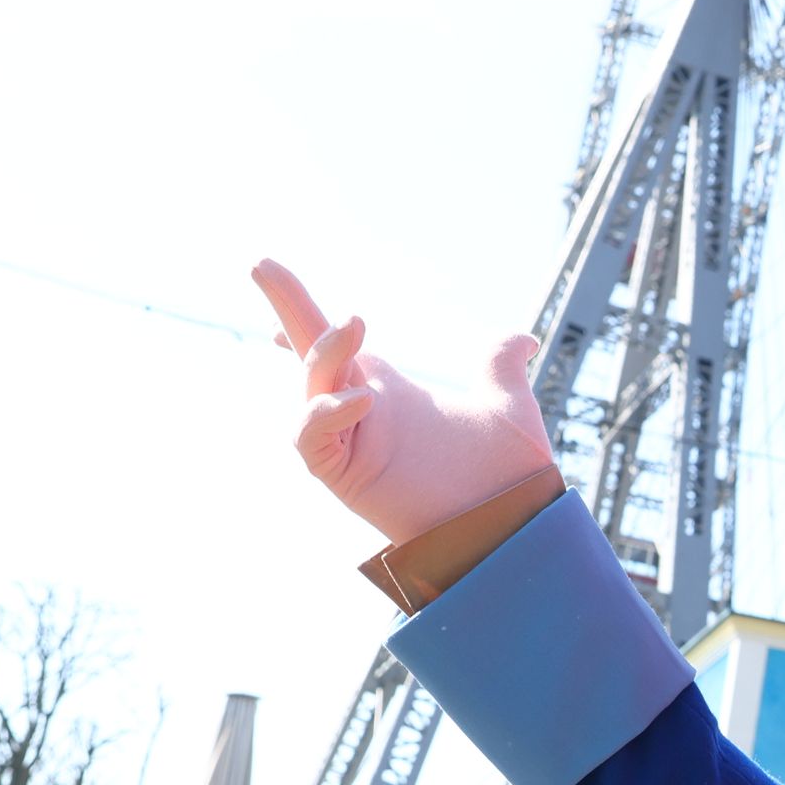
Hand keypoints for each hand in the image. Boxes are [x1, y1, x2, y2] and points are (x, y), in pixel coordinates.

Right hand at [255, 260, 556, 543]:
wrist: (513, 522)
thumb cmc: (507, 475)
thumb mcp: (506, 405)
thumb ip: (500, 366)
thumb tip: (524, 339)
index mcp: (392, 393)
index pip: (340, 348)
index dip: (312, 318)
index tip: (273, 280)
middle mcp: (362, 412)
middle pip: (311, 353)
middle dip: (286, 306)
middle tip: (260, 262)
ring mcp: (351, 442)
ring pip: (311, 388)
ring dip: (324, 352)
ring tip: (355, 324)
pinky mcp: (344, 476)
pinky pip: (313, 439)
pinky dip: (325, 413)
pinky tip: (361, 400)